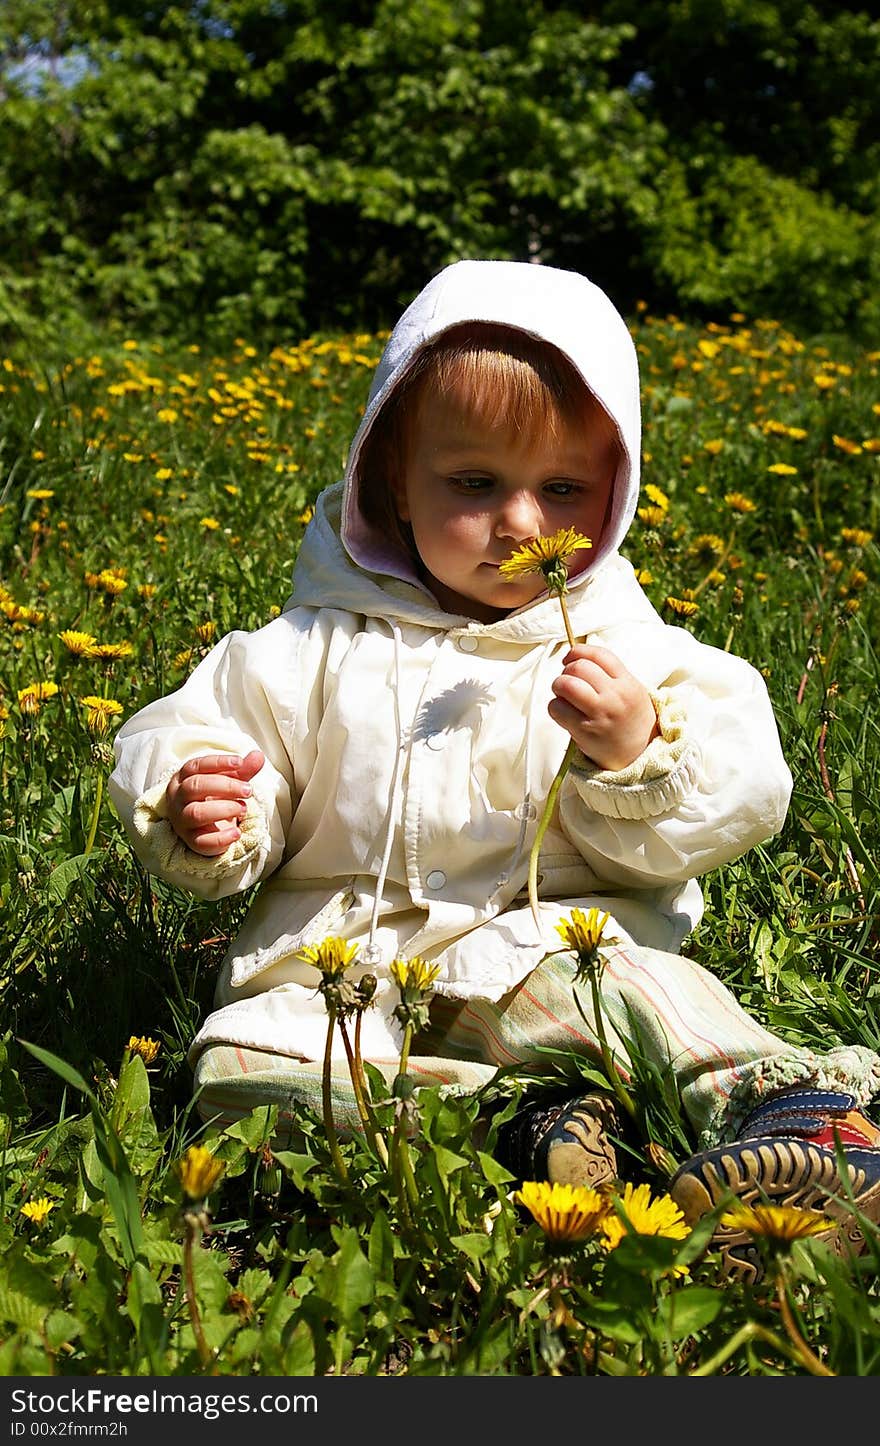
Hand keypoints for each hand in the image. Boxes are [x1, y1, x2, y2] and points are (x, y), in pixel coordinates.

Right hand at [165, 750, 264, 855]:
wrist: (209, 827)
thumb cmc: (216, 797)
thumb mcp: (230, 781)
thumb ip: (243, 770)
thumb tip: (259, 755)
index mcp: (183, 778)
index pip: (196, 766)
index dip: (218, 763)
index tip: (240, 762)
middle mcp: (178, 798)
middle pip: (195, 786)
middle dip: (226, 786)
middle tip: (248, 790)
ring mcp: (182, 821)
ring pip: (196, 813)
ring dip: (225, 809)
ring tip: (243, 809)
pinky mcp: (191, 841)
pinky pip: (202, 842)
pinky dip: (221, 838)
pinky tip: (237, 833)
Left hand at [548, 644, 658, 770]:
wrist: (640, 752)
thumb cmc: (631, 719)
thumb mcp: (632, 688)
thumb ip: (610, 672)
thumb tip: (577, 657)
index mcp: (626, 682)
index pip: (598, 655)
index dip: (578, 651)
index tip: (570, 658)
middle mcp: (613, 697)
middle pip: (579, 667)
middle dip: (566, 670)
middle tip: (568, 680)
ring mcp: (598, 714)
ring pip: (566, 685)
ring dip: (559, 686)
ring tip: (564, 695)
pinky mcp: (583, 731)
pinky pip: (557, 709)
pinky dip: (555, 707)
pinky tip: (563, 712)